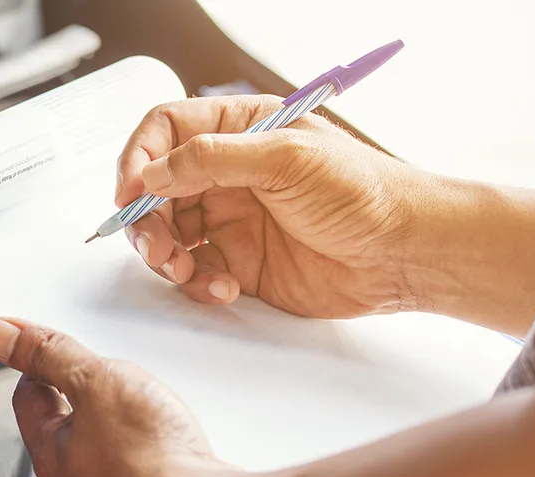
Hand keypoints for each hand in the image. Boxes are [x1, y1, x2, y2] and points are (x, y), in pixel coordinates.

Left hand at [0, 316, 238, 476]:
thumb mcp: (94, 382)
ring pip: (110, 440)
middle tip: (109, 366)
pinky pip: (144, 459)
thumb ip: (50, 355)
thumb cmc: (149, 459)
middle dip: (87, 386)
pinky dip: (152, 439)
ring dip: (125, 413)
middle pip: (70, 418)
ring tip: (147, 398)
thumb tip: (0, 335)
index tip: (49, 340)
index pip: (28, 395)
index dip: (38, 360)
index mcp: (50, 451)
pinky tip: (172, 432)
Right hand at [118, 95, 435, 317]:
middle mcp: (230, 173)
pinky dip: (197, 286)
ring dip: (166, 257)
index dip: (139, 159)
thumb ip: (212, 159)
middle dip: (147, 221)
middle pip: (156, 189)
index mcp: (241, 130)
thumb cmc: (365, 193)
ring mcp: (232, 220)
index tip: (130, 194)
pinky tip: (225, 289)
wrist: (404, 254)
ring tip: (185, 272)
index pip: (166, 131)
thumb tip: (152, 172)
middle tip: (157, 248)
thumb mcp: (286, 159)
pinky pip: (195, 275)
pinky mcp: (240, 264)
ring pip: (168, 235)